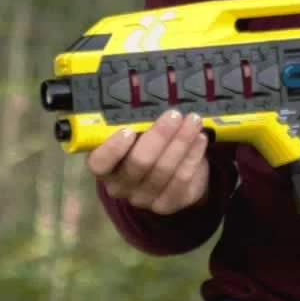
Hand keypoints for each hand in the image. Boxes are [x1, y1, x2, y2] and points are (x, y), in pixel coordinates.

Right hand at [86, 109, 209, 214]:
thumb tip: (151, 97)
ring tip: (193, 120)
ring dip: (181, 142)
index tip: (128, 130)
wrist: (172, 172)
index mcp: (105, 165)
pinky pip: (181, 180)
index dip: (112, 148)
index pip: (99, 162)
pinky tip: (200, 139)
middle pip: (138, 163)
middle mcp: (120, 185)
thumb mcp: (140, 131)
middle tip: (174, 115)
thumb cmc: (149, 143)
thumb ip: (139, 121)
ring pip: (164, 170)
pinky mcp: (166, 204)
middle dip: (159, 136)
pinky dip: (193, 156)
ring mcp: (143, 198)